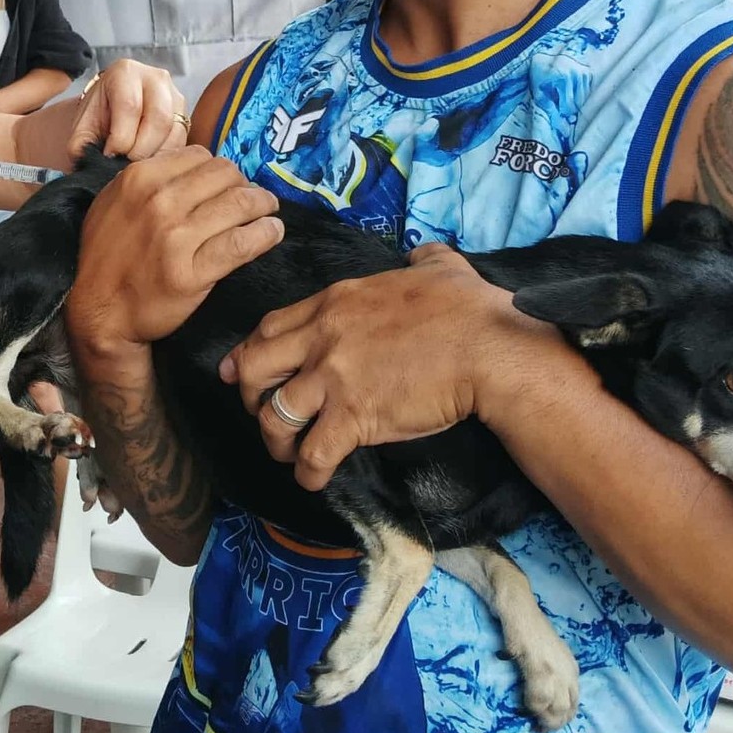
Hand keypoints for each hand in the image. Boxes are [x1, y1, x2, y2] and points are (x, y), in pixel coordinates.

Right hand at [66, 147, 282, 350]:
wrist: (98, 312)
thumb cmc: (106, 257)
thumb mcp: (113, 203)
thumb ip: (147, 181)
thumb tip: (193, 167)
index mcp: (139, 178)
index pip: (200, 156)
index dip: (219, 170)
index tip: (226, 185)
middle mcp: (158, 201)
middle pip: (225, 174)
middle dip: (244, 184)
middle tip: (252, 199)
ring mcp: (175, 237)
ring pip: (240, 203)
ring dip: (263, 204)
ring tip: (268, 212)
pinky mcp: (192, 272)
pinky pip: (243, 243)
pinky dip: (266, 234)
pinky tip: (271, 233)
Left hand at [68, 59, 188, 161]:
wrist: (110, 109)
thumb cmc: (98, 116)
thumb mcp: (82, 126)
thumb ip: (82, 145)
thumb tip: (91, 166)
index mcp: (125, 72)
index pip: (129, 106)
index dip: (119, 138)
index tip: (109, 155)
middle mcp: (155, 78)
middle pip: (158, 118)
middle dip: (140, 150)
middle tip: (125, 164)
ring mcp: (175, 95)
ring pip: (174, 132)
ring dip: (155, 156)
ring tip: (135, 165)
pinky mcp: (184, 116)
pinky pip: (182, 142)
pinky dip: (165, 158)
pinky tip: (148, 163)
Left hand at [219, 244, 534, 489]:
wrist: (491, 349)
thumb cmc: (470, 309)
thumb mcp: (438, 268)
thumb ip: (421, 259)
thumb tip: (423, 253)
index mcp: (335, 302)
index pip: (268, 327)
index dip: (249, 353)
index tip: (241, 371)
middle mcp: (323, 337)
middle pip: (255, 369)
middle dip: (249, 397)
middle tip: (262, 414)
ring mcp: (335, 377)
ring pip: (274, 416)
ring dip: (274, 442)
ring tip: (289, 455)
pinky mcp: (355, 416)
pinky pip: (313, 452)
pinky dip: (308, 472)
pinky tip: (314, 479)